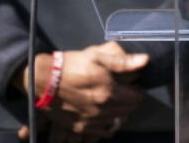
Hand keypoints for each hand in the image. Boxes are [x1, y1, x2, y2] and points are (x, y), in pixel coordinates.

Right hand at [20, 42, 148, 141]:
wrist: (44, 80)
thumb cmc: (71, 65)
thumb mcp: (96, 56)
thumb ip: (122, 62)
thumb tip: (145, 61)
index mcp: (108, 92)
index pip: (136, 97)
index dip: (137, 90)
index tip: (133, 84)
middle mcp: (102, 110)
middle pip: (128, 110)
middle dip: (130, 101)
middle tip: (125, 91)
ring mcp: (92, 121)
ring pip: (116, 121)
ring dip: (119, 112)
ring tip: (113, 101)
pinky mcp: (81, 128)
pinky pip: (103, 132)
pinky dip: (107, 124)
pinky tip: (103, 113)